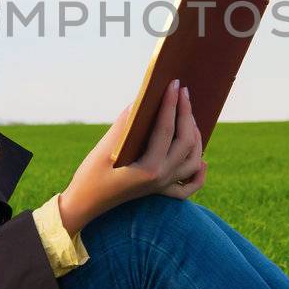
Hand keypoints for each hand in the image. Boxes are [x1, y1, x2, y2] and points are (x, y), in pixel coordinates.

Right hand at [58, 78, 206, 235]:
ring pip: (193, 161)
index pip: (166, 129)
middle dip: (186, 113)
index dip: (170, 104)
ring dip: (196, 137)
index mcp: (148, 168)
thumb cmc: (90, 175)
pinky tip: (203, 161)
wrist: (85, 204)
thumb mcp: (104, 148)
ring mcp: (163, 186)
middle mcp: (161, 178)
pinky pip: (188, 187)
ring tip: (189, 116)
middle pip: (186, 143)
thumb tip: (142, 101)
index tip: (174, 84)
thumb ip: (125, 124)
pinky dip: (199, 174)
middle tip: (182, 91)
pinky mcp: (159, 191)